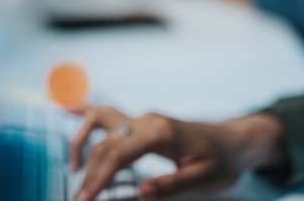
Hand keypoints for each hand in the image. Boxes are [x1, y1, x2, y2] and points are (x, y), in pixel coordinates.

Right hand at [69, 105, 287, 200]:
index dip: (99, 177)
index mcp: (161, 132)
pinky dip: (87, 115)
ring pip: (101, 123)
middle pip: (106, 142)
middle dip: (89, 172)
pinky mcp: (142, 123)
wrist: (235, 141)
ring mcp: (143, 119)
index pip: (119, 153)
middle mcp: (147, 120)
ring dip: (83, 142)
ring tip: (76, 171)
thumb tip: (142, 193)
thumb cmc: (223, 161)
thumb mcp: (206, 178)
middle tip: (80, 199)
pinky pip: (108, 114)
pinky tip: (68, 111)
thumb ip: (174, 185)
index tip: (86, 198)